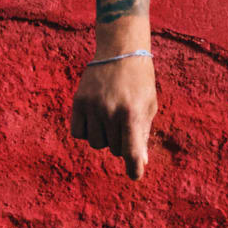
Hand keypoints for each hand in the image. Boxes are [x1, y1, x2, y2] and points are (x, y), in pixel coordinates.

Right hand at [70, 53, 157, 180]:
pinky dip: (87, 131)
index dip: (134, 168)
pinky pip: (78, 133)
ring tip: (111, 119)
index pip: (131, 151)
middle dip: (122, 143)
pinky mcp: (79, 102)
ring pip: (96, 143)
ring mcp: (93, 107)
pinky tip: (96, 118)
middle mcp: (110, 112)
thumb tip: (140, 162)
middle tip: (126, 125)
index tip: (135, 176)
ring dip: (105, 138)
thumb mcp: (149, 106)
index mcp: (132, 114)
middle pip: (115, 149)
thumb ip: (143, 134)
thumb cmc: (140, 81)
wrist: (121, 51)